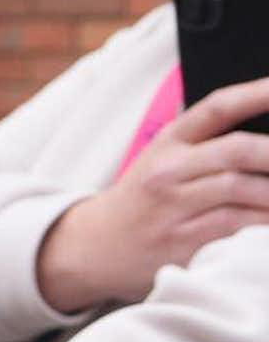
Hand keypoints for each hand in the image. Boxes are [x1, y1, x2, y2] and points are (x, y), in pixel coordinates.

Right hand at [37, 75, 268, 314]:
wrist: (90, 248)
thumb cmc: (143, 201)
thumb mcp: (162, 159)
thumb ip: (208, 142)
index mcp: (169, 142)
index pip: (219, 107)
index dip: (260, 93)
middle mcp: (169, 172)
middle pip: (239, 152)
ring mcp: (175, 210)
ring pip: (243, 193)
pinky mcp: (181, 245)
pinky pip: (236, 231)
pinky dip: (264, 228)